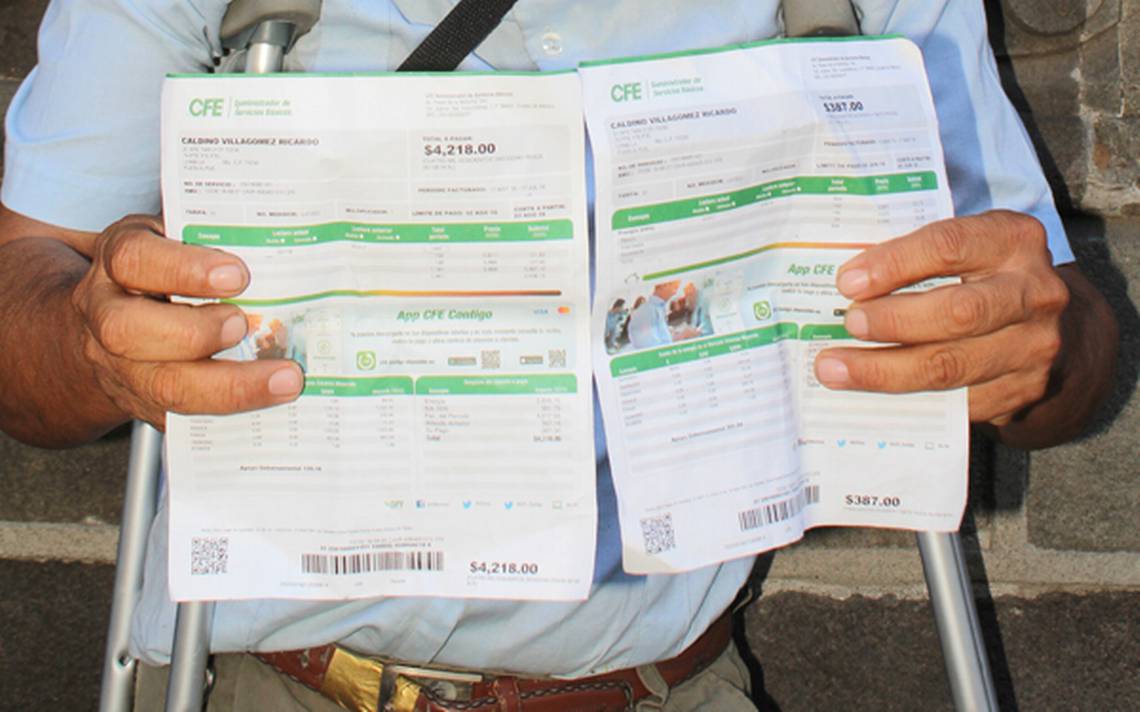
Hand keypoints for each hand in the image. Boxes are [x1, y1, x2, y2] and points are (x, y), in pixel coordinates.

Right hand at [69, 215, 303, 428]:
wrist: (111, 323)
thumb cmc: (163, 273)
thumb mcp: (177, 239)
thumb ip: (216, 238)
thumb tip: (284, 245)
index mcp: (119, 262)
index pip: (134, 259)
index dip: (185, 269)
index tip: (236, 275)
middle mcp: (107, 315)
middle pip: (128, 331)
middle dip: (196, 333)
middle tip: (243, 326)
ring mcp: (122, 366)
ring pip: (161, 386)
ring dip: (230, 386)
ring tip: (281, 377)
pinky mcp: (149, 404)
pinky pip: (188, 420)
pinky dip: (236, 414)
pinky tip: (275, 406)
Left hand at [813, 210, 1068, 425]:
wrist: (1052, 329)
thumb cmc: (983, 279)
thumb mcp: (965, 251)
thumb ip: (915, 259)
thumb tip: (845, 285)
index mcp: (1012, 240)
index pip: (949, 246)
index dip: (894, 264)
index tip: (848, 282)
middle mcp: (1033, 292)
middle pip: (956, 312)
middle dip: (892, 321)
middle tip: (847, 324)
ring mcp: (1034, 346)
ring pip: (951, 365)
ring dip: (884, 370)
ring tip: (836, 368)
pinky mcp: (1023, 390)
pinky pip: (954, 401)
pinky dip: (904, 397)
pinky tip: (868, 393)